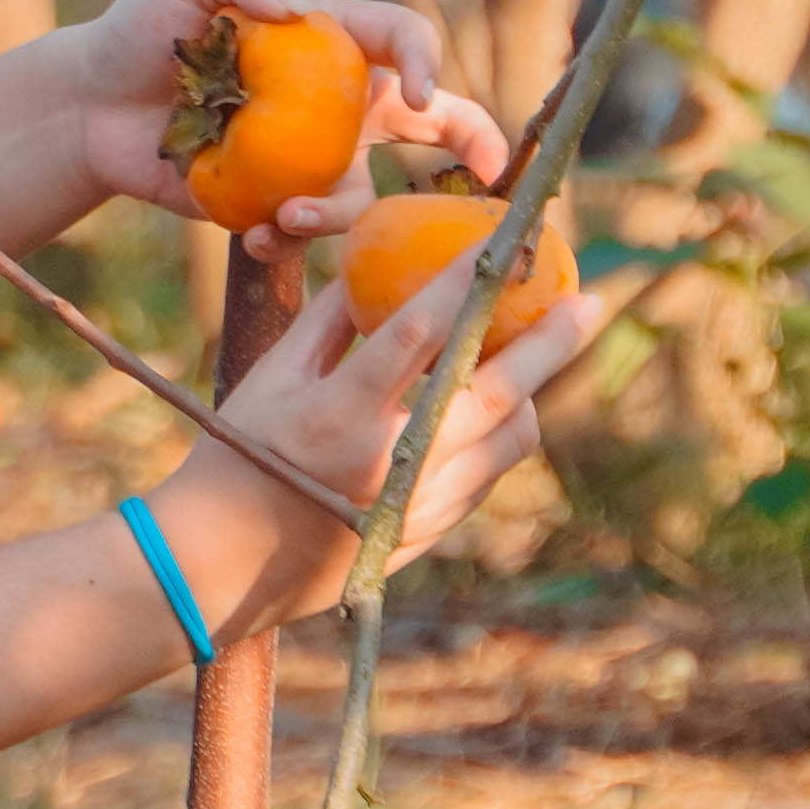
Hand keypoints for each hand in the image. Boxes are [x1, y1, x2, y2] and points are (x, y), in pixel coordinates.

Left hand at [61, 0, 506, 239]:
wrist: (89, 104)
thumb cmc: (144, 27)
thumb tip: (295, 5)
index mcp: (332, 39)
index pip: (404, 39)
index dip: (429, 61)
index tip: (422, 93)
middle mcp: (337, 103)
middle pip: (433, 121)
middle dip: (476, 143)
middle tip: (495, 179)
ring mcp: (310, 158)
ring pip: (363, 197)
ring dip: (338, 212)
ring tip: (288, 216)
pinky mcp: (273, 204)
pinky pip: (302, 234)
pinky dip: (286, 241)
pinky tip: (255, 237)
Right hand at [154, 262, 608, 619]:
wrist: (222, 565)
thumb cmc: (239, 453)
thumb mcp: (273, 377)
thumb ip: (331, 320)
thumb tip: (383, 265)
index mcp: (340, 414)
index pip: (421, 332)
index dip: (469, 281)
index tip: (507, 243)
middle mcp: (388, 462)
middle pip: (494, 392)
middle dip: (548, 342)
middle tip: (587, 301)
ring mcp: (415, 505)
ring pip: (508, 440)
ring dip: (530, 392)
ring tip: (533, 355)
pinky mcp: (428, 534)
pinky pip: (488, 475)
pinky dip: (498, 435)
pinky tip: (494, 409)